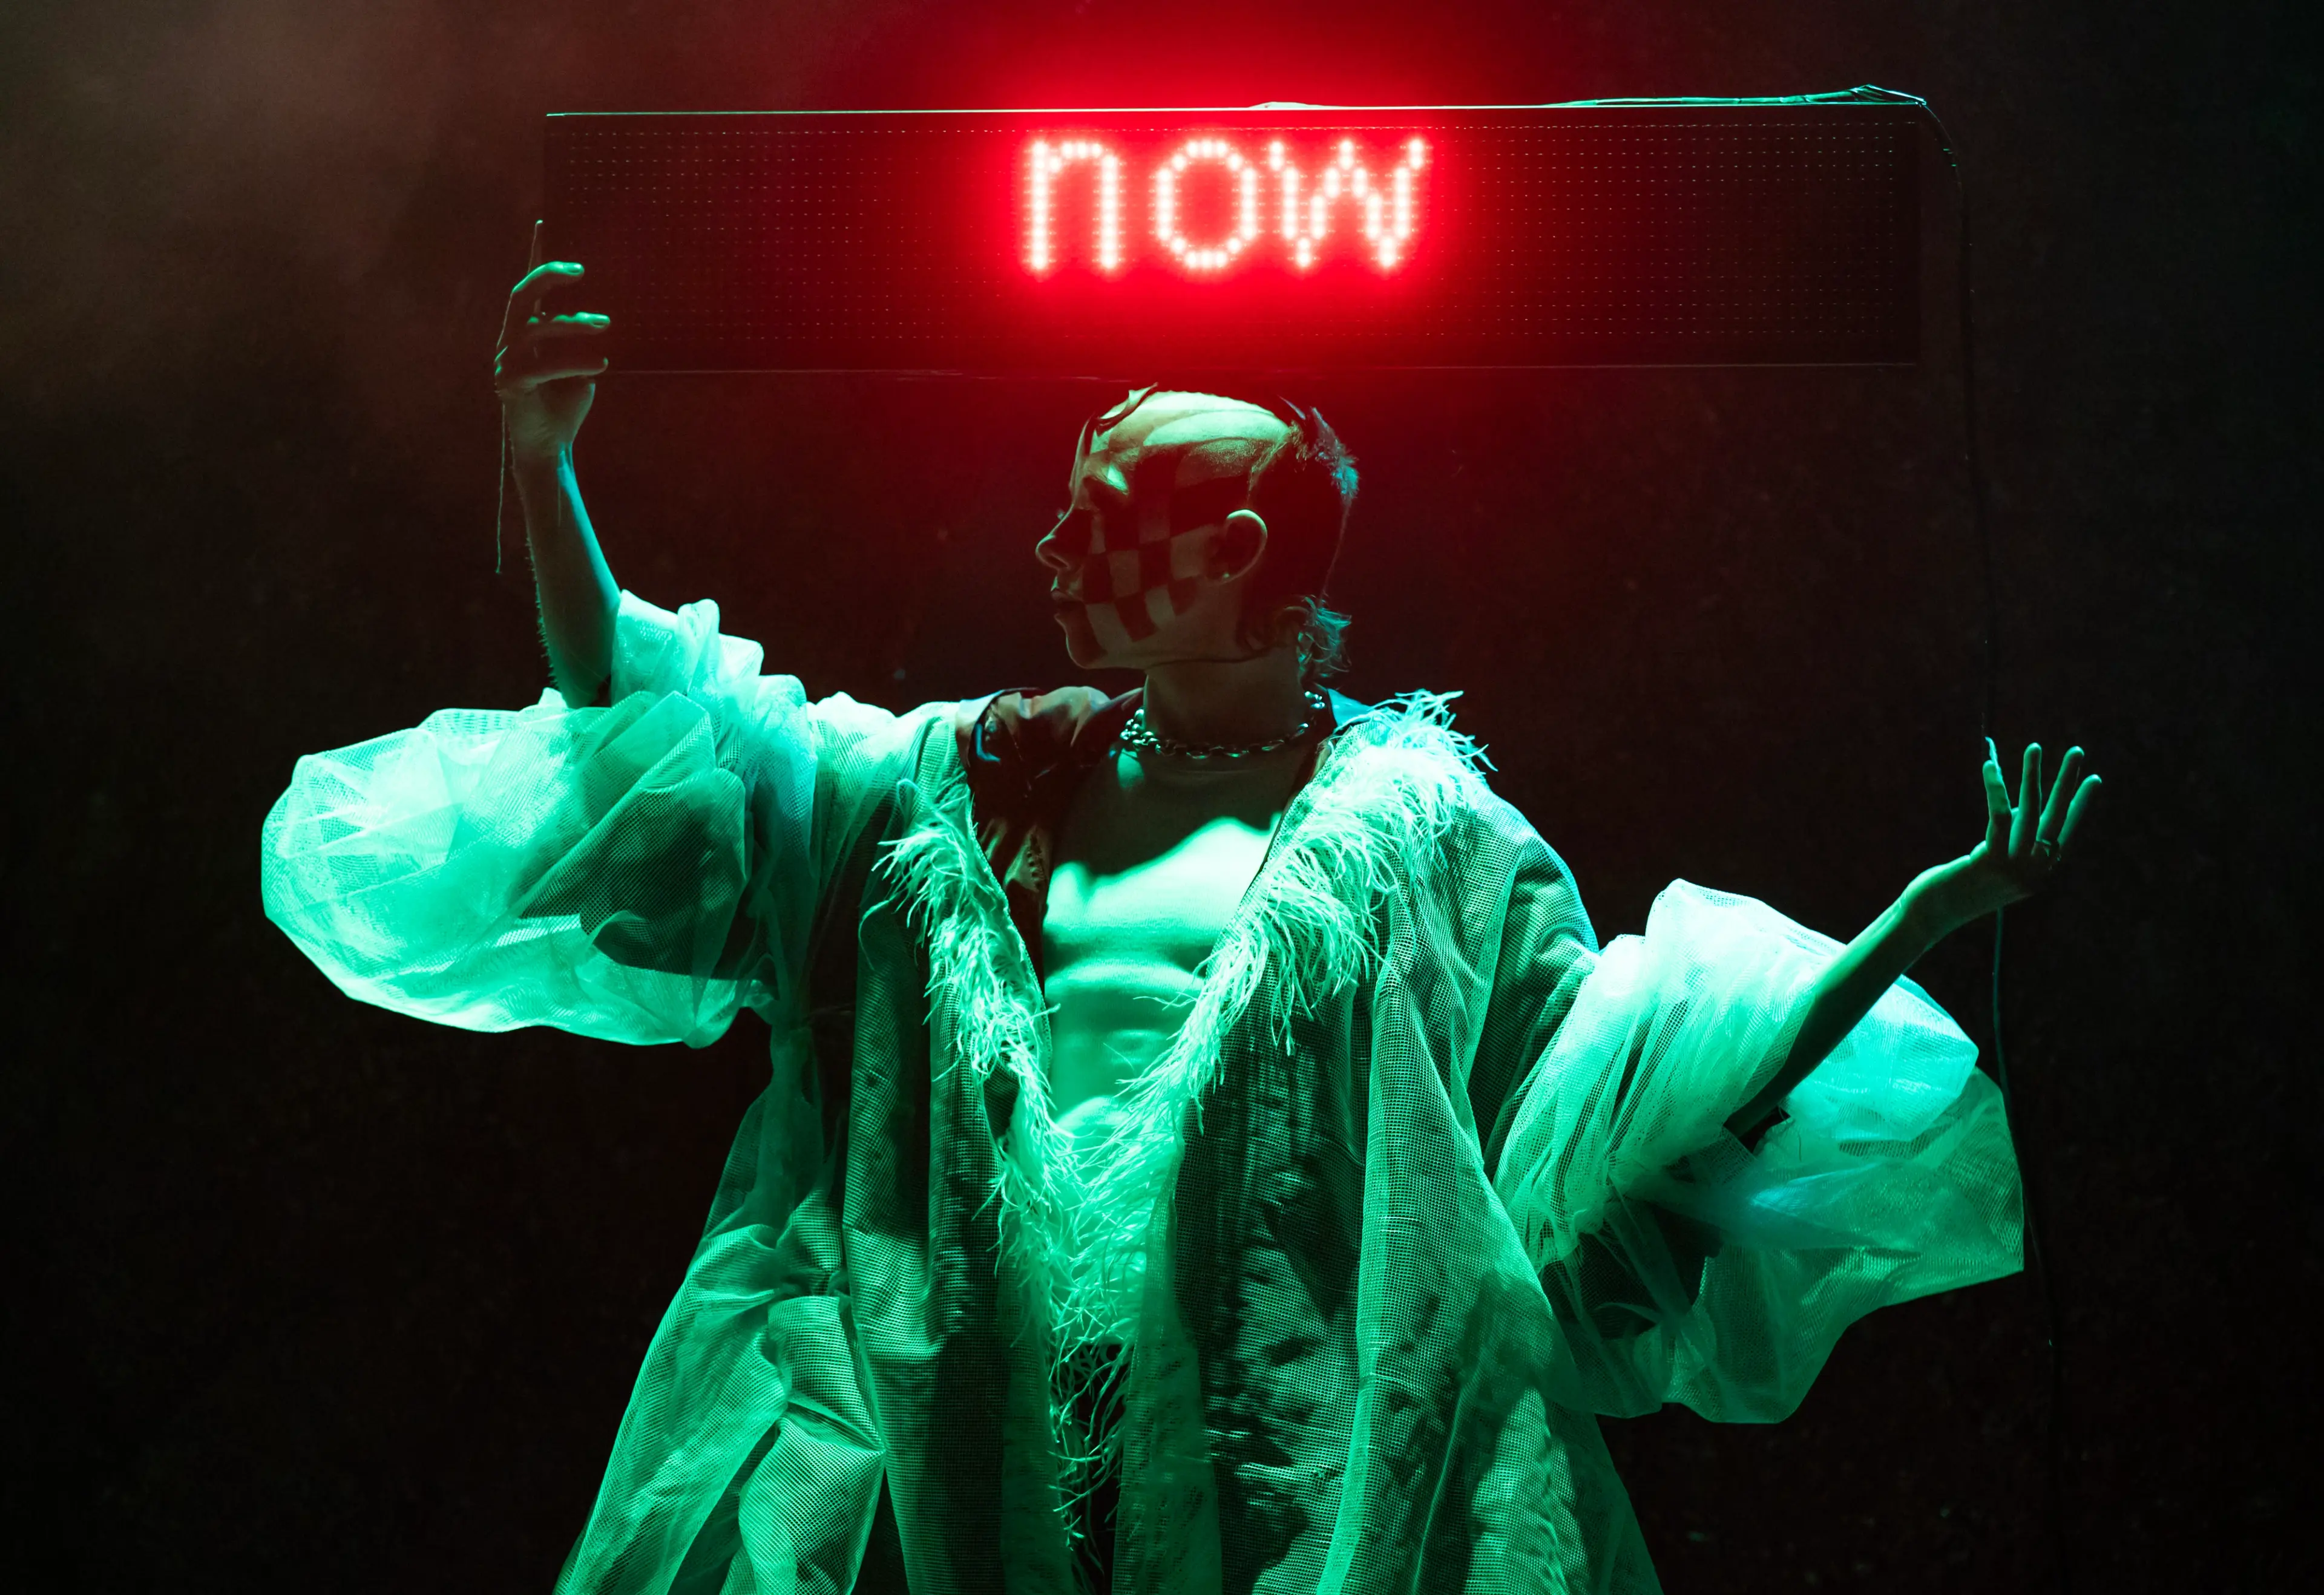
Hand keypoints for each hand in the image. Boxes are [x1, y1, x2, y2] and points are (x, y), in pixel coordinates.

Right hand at [494, 220, 609, 464]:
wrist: (550, 445)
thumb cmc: (565, 400)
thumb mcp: (583, 363)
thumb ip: (586, 340)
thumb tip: (613, 314)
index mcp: (528, 328)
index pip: (531, 285)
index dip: (537, 254)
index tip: (547, 222)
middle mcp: (513, 339)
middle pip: (522, 294)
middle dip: (548, 276)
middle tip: (581, 271)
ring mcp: (508, 360)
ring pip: (536, 329)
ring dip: (572, 324)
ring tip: (605, 324)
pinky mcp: (511, 385)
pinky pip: (544, 366)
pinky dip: (575, 363)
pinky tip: (600, 366)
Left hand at [1911, 741, 2102, 934]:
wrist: (1932, 915)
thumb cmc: (1959, 885)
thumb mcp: (1992, 861)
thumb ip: (2012, 838)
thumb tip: (2023, 805)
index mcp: (2039, 874)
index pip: (2066, 832)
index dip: (2080, 804)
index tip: (2094, 778)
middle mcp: (2034, 873)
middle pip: (2056, 818)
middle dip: (2067, 782)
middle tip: (2077, 751)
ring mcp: (2015, 869)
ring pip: (2030, 813)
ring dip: (2032, 777)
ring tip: (2034, 747)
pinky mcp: (1991, 862)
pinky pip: (1999, 817)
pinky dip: (1997, 789)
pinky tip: (1991, 766)